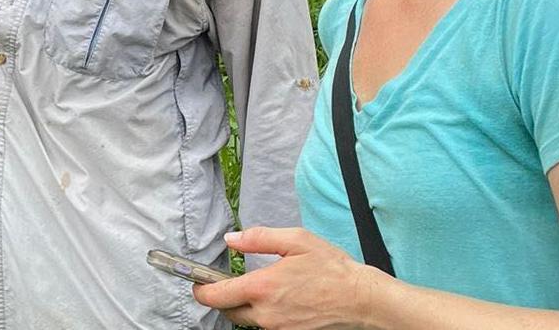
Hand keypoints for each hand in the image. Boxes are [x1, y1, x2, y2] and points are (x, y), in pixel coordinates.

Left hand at [192, 227, 385, 329]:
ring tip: (260, 289)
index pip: (217, 296)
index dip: (201, 290)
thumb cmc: (332, 268)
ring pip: (247, 320)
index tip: (197, 283)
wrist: (361, 299)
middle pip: (228, 311)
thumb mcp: (296, 241)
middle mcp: (266, 313)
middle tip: (228, 283)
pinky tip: (278, 300)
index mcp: (263, 287)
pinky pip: (266, 326)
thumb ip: (259, 238)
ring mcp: (277, 328)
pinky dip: (264, 314)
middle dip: (222, 299)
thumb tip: (232, 239)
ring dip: (245, 307)